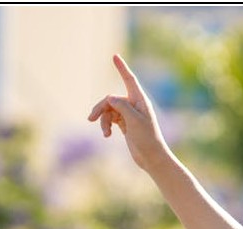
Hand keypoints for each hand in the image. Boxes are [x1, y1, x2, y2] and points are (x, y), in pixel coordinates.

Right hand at [88, 54, 169, 172]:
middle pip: (111, 99)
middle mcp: (134, 105)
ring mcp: (129, 114)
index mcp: (140, 101)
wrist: (152, 157)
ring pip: (108, 110)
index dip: (121, 68)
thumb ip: (121, 106)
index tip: (114, 56)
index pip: (129, 80)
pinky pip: (110, 119)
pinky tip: (107, 135)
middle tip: (90, 119)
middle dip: (100, 108)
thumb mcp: (134, 121)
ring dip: (103, 120)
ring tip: (105, 133)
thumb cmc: (147, 139)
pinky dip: (106, 126)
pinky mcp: (125, 124)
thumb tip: (110, 98)